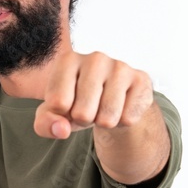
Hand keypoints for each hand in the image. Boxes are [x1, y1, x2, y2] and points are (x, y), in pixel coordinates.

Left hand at [34, 51, 153, 139]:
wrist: (111, 99)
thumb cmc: (77, 103)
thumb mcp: (53, 115)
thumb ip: (45, 124)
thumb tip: (61, 130)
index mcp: (68, 60)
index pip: (58, 103)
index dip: (62, 114)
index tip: (68, 105)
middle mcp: (95, 58)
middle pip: (82, 113)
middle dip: (84, 120)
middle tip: (89, 108)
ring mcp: (120, 67)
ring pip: (107, 118)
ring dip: (103, 122)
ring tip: (103, 108)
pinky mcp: (141, 80)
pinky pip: (128, 119)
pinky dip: (122, 122)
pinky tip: (121, 107)